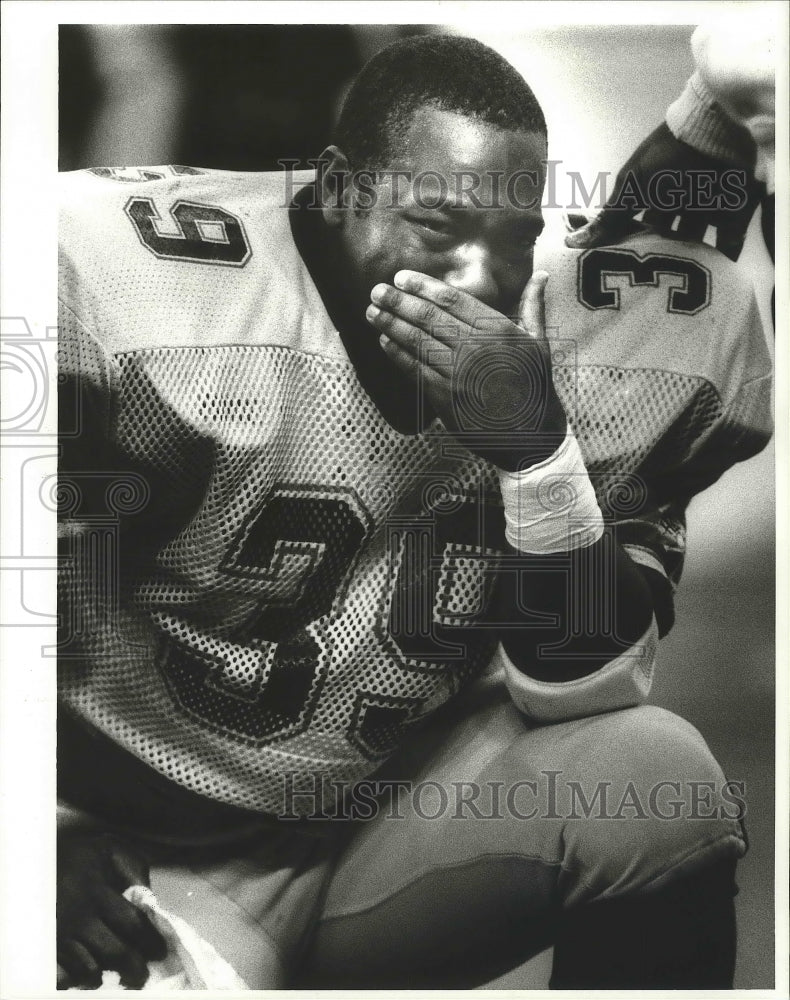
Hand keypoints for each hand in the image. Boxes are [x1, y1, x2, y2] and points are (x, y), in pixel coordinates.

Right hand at [57, 831, 166, 988]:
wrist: (32, 861)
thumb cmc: (76, 857)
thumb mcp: (109, 850)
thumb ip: (134, 869)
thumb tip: (149, 899)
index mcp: (97, 891)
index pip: (132, 923)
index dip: (150, 940)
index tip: (160, 951)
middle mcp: (78, 917)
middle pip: (115, 952)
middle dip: (133, 967)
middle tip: (141, 973)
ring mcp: (59, 936)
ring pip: (89, 970)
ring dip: (105, 973)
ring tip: (113, 971)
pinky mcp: (43, 948)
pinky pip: (63, 977)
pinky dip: (76, 978)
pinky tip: (83, 970)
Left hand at [368, 269, 565, 470]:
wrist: (531, 435)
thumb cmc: (534, 386)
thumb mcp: (539, 343)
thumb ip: (533, 306)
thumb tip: (541, 275)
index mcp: (497, 330)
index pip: (453, 300)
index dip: (423, 286)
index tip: (402, 277)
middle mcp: (476, 348)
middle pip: (429, 318)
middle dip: (399, 302)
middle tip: (377, 290)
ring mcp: (458, 374)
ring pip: (418, 342)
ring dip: (391, 325)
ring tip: (372, 312)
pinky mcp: (445, 397)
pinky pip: (415, 370)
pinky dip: (397, 354)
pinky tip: (384, 342)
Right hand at [564, 122, 762, 260]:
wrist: (719, 129)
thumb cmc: (669, 154)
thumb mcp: (633, 186)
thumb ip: (608, 218)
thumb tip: (569, 242)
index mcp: (652, 197)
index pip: (637, 229)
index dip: (631, 247)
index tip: (623, 267)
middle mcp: (676, 204)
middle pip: (667, 241)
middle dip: (660, 258)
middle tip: (653, 279)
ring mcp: (706, 210)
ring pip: (695, 246)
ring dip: (690, 262)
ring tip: (683, 281)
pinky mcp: (733, 215)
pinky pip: (729, 245)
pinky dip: (724, 260)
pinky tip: (715, 275)